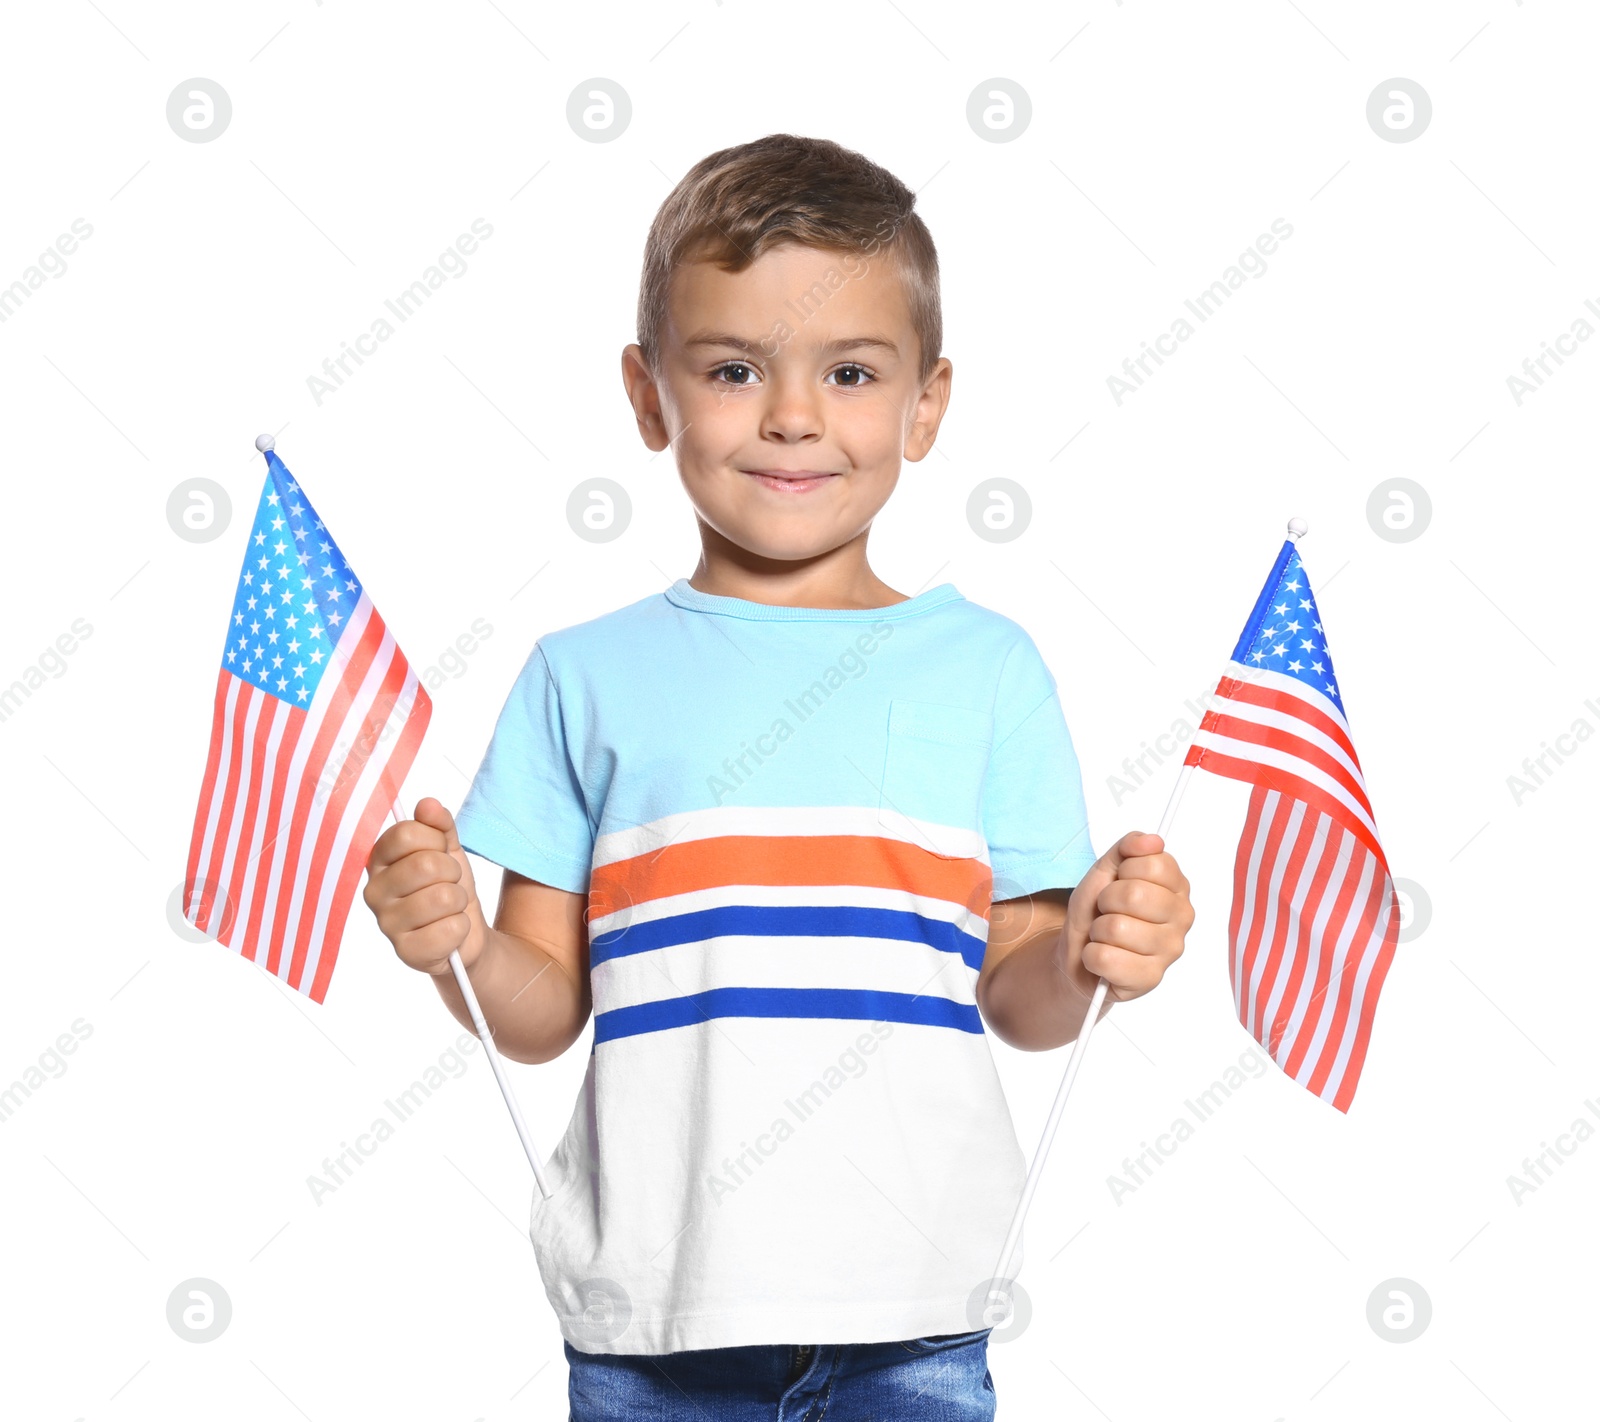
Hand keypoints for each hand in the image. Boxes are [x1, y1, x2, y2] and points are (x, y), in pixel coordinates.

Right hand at [362, 797, 488, 973]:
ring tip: (450, 907)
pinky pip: (450, 929)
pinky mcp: (406, 952)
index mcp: (379, 860)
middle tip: (449, 883)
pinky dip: (461, 928)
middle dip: (452, 872)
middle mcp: (374, 891)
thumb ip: (439, 825)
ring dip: (459, 900)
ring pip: (442, 898)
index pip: (406, 833)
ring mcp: (387, 924)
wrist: (464, 932)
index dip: (435, 840)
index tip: (440, 851)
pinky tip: (449, 931)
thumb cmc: (447, 886)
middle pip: (425, 865)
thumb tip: (428, 804)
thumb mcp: (448, 850)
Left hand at [1060, 830, 1193, 1003]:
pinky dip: (1093, 957)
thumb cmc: (1097, 911)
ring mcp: (1171, 950)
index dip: (1123, 871)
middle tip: (1106, 911)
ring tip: (1104, 936)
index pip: (1154, 864)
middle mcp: (1182, 917)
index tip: (1117, 882)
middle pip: (1135, 895)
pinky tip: (1103, 958)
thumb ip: (1127, 849)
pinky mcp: (1151, 979)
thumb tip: (1152, 839)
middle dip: (1106, 901)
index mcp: (1176, 886)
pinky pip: (1108, 959)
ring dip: (1097, 931)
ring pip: (1118, 928)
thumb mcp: (1105, 871)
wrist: (1078, 953)